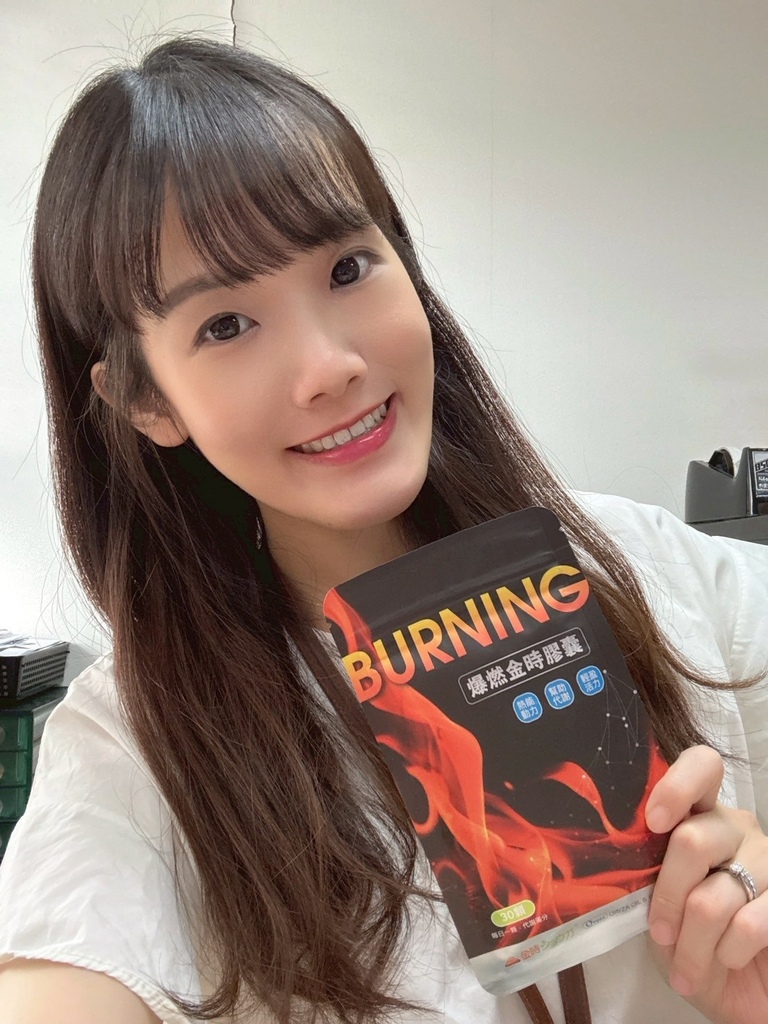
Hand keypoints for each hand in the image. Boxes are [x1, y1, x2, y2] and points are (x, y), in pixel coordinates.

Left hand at [646, 745, 767, 1023]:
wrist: (735, 987)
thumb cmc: (688, 938)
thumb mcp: (656, 902)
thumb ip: (643, 870)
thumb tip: (613, 863)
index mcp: (699, 815)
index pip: (701, 767)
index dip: (677, 786)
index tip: (654, 822)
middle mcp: (735, 828)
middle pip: (692, 841)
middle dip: (668, 896)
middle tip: (660, 932)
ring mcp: (766, 860)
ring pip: (714, 895)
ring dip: (693, 943)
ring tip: (686, 967)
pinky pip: (749, 924)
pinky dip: (727, 953)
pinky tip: (726, 960)